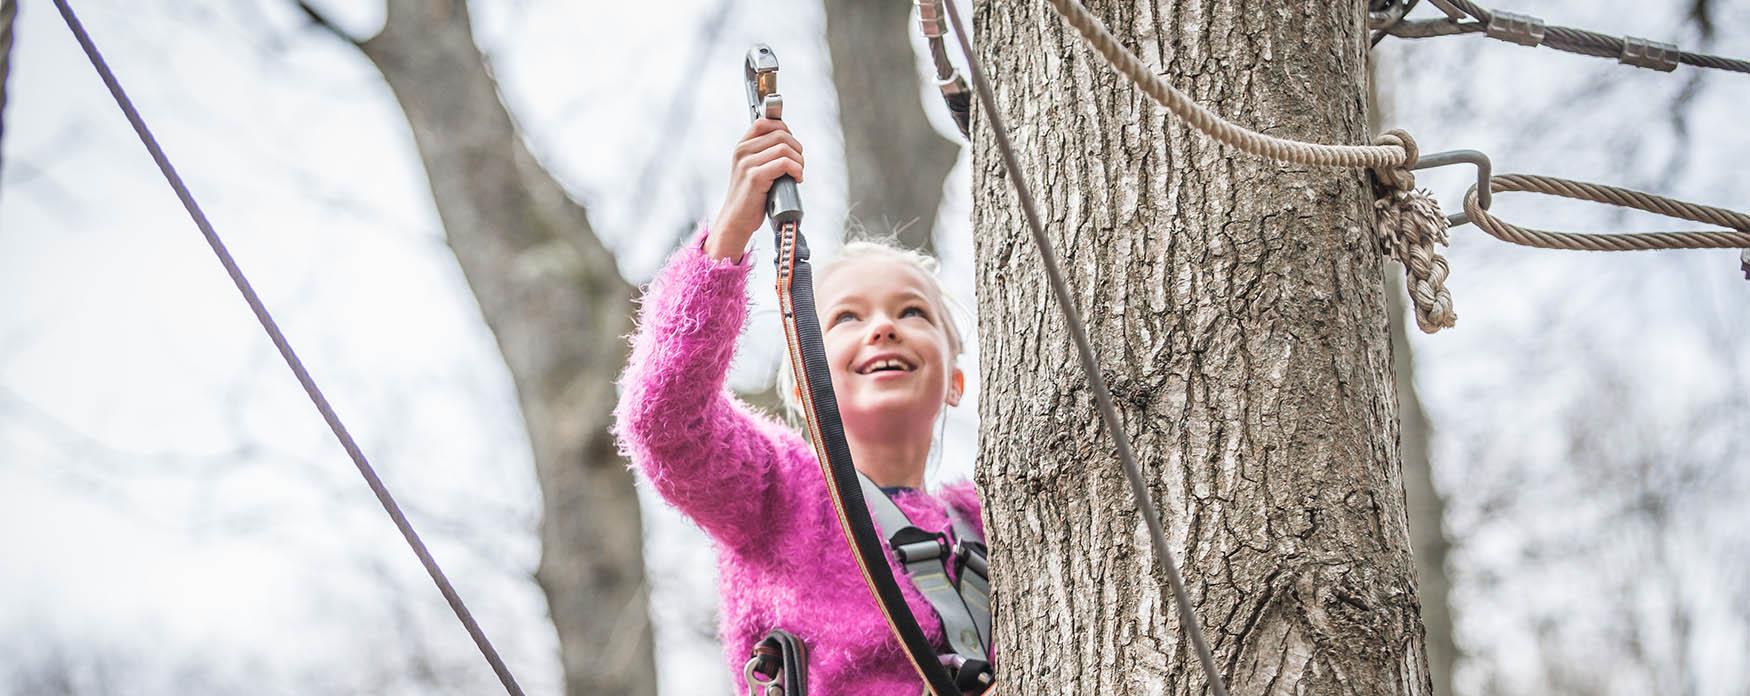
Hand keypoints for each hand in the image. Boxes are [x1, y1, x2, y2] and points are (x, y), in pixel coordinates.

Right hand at [706, 118, 804, 260]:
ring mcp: (747, 163)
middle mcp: (742, 151)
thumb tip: (790, 143)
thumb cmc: (750, 197)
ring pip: (785, 148)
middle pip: (780, 134)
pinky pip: (784, 163)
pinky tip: (796, 179)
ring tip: (797, 174)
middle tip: (798, 164)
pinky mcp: (755, 177)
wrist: (736, 220)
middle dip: (796, 148)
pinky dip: (797, 170)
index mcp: (742, 146)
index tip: (792, 146)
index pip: (765, 122)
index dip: (784, 129)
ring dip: (799, 161)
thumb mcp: (753, 169)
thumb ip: (765, 154)